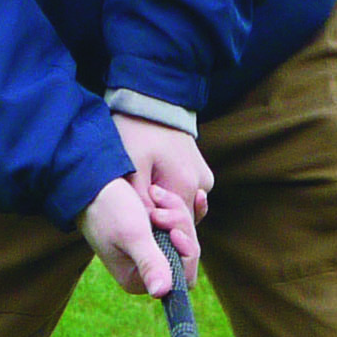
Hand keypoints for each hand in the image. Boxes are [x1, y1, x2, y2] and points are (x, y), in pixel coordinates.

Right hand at [80, 172, 176, 296]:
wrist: (90, 180)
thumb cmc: (107, 208)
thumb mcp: (131, 234)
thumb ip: (149, 262)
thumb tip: (161, 293)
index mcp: (137, 279)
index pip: (181, 278)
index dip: (185, 253)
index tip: (174, 231)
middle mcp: (146, 269)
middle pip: (186, 254)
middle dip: (180, 226)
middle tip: (159, 208)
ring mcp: (151, 248)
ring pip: (185, 234)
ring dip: (176, 212)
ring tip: (156, 194)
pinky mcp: (154, 231)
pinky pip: (182, 224)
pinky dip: (184, 209)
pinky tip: (198, 196)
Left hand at [115, 112, 213, 239]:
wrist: (154, 102)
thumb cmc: (137, 132)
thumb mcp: (132, 166)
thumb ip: (140, 201)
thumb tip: (146, 232)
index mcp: (184, 185)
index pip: (177, 230)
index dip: (157, 234)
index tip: (138, 223)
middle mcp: (201, 185)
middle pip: (183, 222)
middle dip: (162, 222)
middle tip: (138, 209)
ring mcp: (204, 179)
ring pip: (185, 210)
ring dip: (167, 209)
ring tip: (145, 193)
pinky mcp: (203, 174)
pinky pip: (188, 197)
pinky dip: (174, 198)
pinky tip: (156, 188)